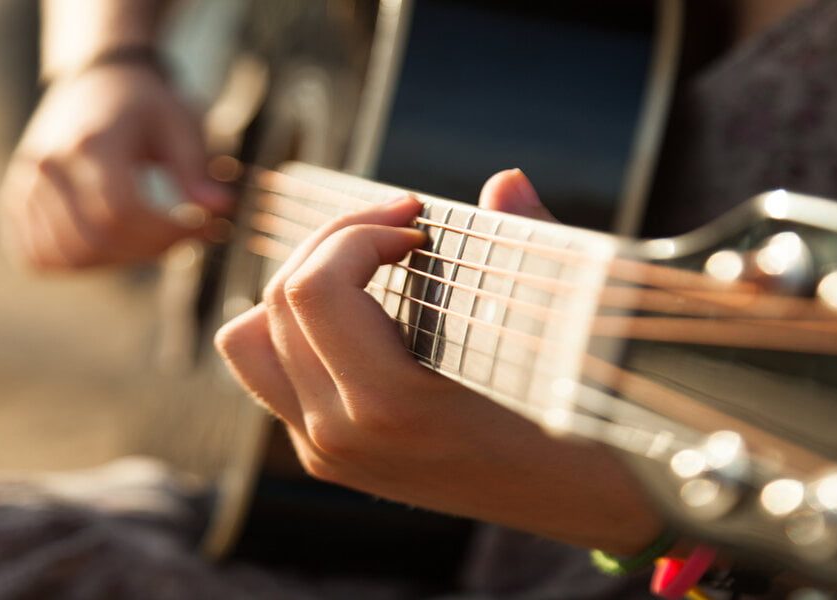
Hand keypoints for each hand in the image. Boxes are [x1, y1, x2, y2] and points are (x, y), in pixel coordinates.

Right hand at [0, 64, 230, 270]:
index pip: (121, 212)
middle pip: (97, 240)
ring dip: (118, 261)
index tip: (204, 229)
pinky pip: (40, 256)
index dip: (166, 234)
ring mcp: (24, 184)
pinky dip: (78, 263)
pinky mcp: (14, 201)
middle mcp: (48, 163)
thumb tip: (219, 209)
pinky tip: (110, 243)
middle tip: (182, 238)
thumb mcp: (180, 123)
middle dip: (149, 250)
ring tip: (148, 238)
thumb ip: (196, 169)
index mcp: (91, 140)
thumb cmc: (145, 104)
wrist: (95, 79)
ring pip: (70, 256)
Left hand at [215, 170, 660, 553]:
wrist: (586, 505)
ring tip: (365, 263)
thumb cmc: (586, 416)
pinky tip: (361, 309)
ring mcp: (326, 452)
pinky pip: (271, 373)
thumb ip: (527, 245)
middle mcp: (338, 436)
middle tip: (399, 224)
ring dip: (301, 283)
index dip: (359, 231)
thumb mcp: (564, 332)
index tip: (417, 223)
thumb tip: (504, 181)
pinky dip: (298, 327)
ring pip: (250, 339)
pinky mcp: (325, 457)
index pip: (314, 289)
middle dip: (334, 240)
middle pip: (278, 301)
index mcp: (388, 406)